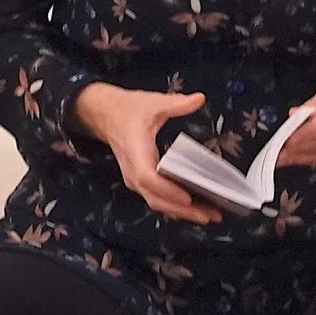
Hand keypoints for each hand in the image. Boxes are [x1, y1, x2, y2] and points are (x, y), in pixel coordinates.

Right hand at [71, 82, 222, 224]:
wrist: (104, 115)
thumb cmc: (128, 109)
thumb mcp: (153, 102)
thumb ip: (176, 103)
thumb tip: (199, 98)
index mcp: (136, 151)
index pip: (148, 178)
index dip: (167, 190)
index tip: (188, 197)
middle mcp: (133, 171)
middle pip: (155, 198)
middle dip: (182, 210)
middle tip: (211, 215)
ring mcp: (135, 179)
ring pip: (156, 202)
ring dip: (181, 212)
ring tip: (209, 215)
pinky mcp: (140, 181)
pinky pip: (156, 198)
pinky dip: (175, 206)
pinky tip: (195, 208)